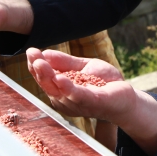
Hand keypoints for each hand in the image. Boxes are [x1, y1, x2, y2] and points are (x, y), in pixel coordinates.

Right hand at [27, 49, 156, 154]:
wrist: (126, 97)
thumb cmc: (103, 84)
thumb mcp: (82, 68)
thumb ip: (65, 62)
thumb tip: (44, 52)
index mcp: (61, 90)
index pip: (44, 78)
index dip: (35, 65)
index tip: (30, 51)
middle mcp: (65, 100)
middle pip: (47, 85)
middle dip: (38, 70)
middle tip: (32, 55)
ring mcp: (78, 103)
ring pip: (58, 90)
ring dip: (48, 76)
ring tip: (40, 63)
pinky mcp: (93, 102)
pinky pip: (78, 96)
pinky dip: (68, 88)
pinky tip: (61, 78)